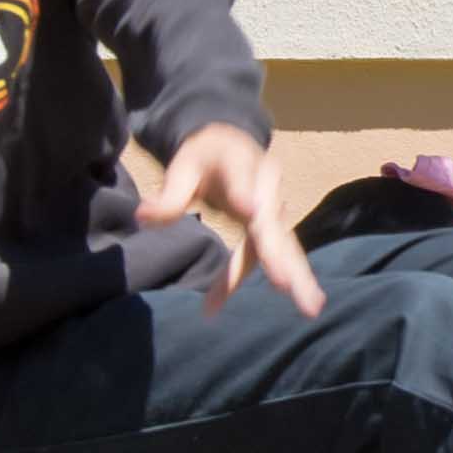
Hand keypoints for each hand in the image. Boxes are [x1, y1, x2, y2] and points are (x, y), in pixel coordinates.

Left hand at [141, 124, 325, 319]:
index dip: (245, 195)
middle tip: (286, 284)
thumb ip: (169, 195)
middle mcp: (266, 186)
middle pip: (272, 225)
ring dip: (296, 276)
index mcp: (240, 162)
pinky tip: (282, 304)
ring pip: (284, 245)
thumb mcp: (183, 166)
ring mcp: (273, 208)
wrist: (232, 144)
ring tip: (311, 308)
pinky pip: (272, 254)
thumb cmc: (205, 156)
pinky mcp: (273, 226)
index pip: (242, 180)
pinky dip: (275, 277)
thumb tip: (141, 218)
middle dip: (280, 257)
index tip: (250, 210)